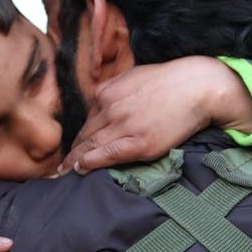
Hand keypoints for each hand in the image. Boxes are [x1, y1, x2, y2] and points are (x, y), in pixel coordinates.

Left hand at [58, 56, 251, 174]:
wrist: (198, 85)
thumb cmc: (171, 80)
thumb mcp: (134, 76)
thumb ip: (116, 89)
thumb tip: (103, 98)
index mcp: (107, 91)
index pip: (87, 118)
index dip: (77, 136)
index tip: (68, 147)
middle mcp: (111, 108)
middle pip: (84, 133)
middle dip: (70, 152)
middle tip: (54, 169)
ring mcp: (124, 125)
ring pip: (91, 145)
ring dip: (74, 161)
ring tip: (61, 175)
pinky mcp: (140, 142)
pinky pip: (108, 154)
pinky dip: (91, 162)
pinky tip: (79, 169)